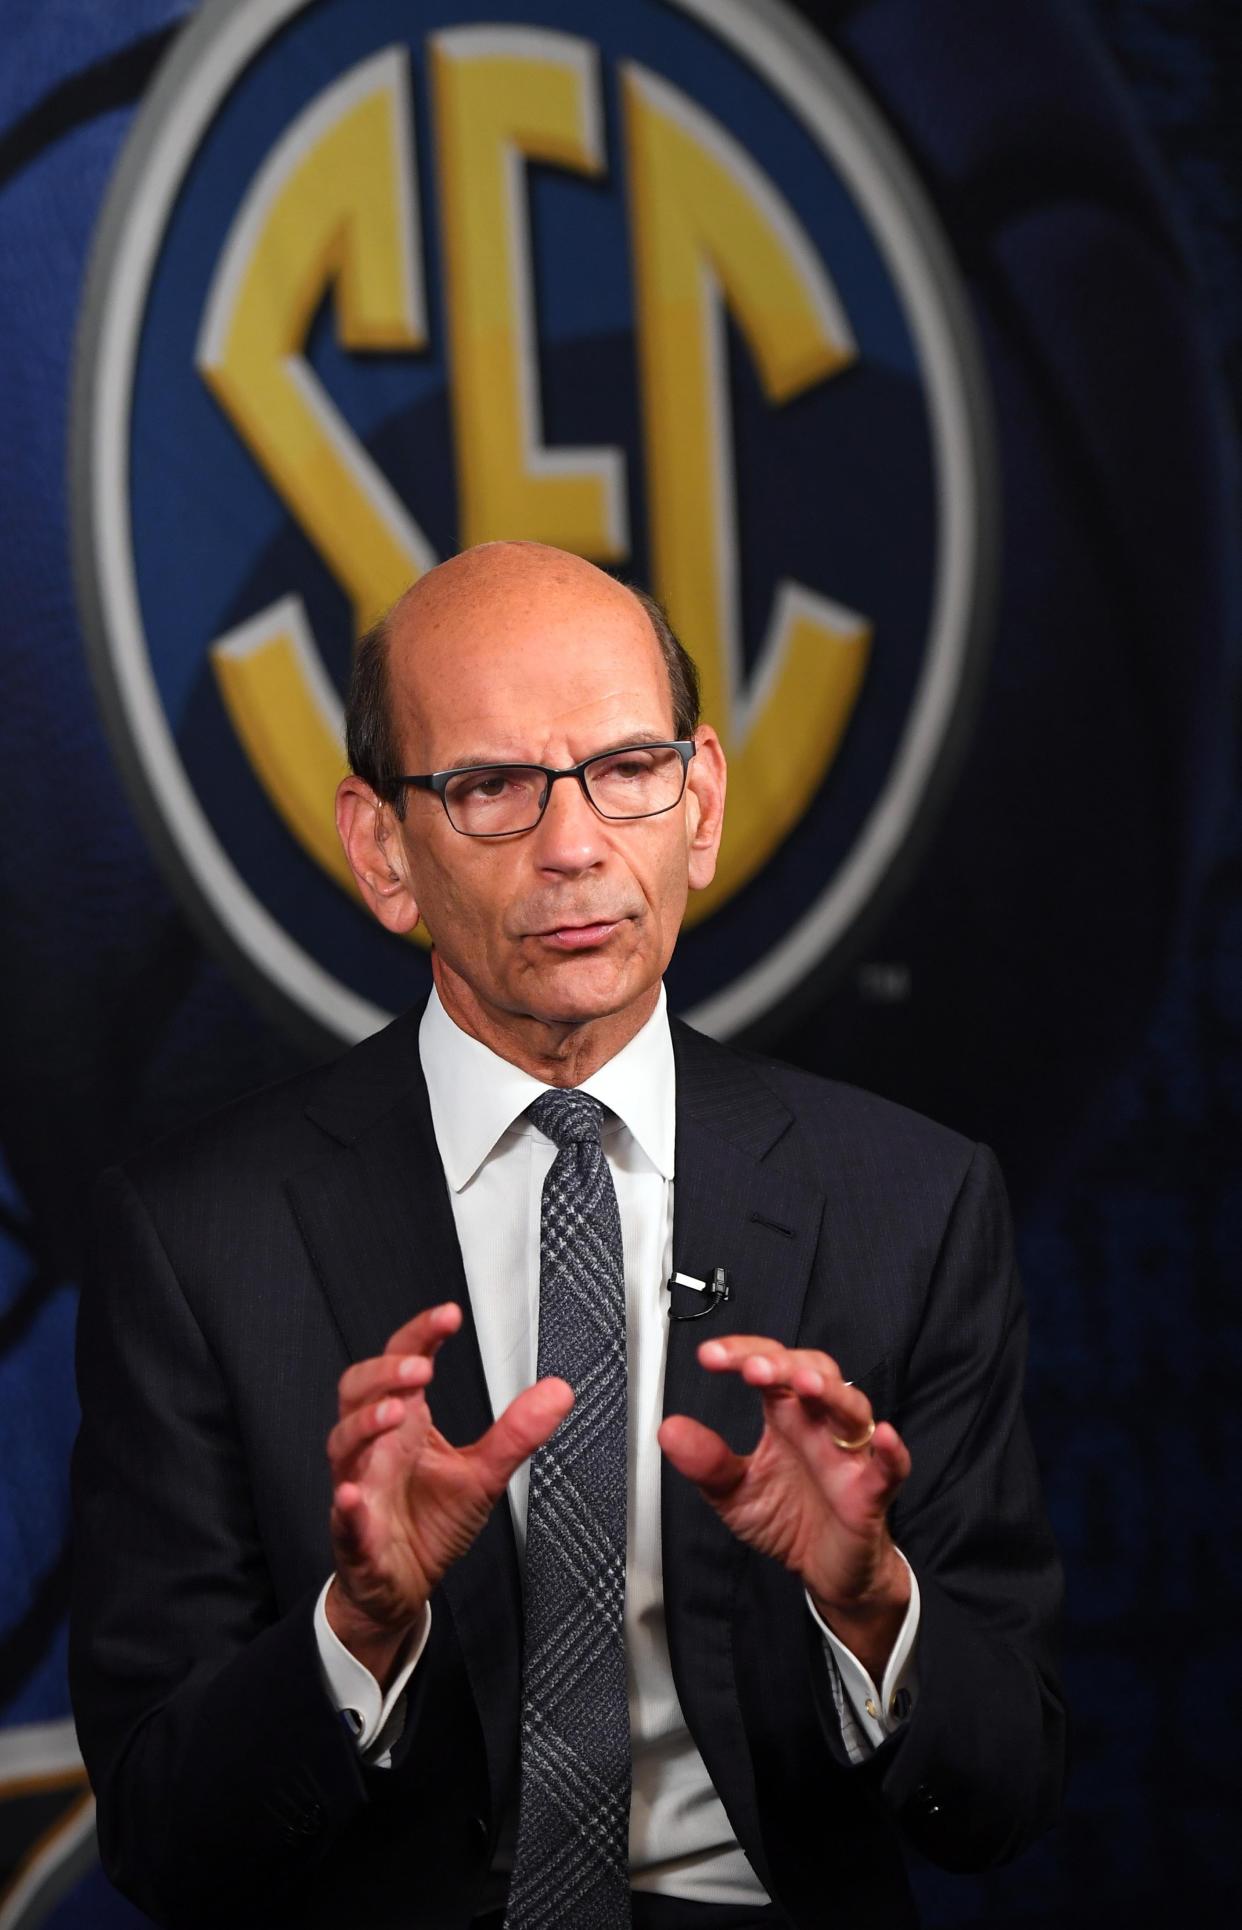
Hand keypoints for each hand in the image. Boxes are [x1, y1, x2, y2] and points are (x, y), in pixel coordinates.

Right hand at [326, 1303, 572, 1680]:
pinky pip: (342, 1518)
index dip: (420, 1336)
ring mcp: (358, 1487)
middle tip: (422, 1368)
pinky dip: (346, 1506)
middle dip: (385, 1373)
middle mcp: (375, 1448)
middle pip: (358, 1391)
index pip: (403, 1364)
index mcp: (405, 1424)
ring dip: (364, 1424)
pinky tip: (351, 1496)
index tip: (449, 1315)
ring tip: (395, 1412)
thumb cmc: (430, 1522)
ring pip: (343, 1444)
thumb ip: (516, 1433)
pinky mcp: (354, 1536)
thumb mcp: (483, 1475)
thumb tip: (558, 1390)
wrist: (402, 1584)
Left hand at [658, 1336, 911, 1681]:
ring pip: (851, 1409)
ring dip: (831, 1393)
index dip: (744, 1353)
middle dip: (785, 1365)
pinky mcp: (871, 1493)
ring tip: (807, 1385)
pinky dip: (891, 1451)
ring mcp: (849, 1455)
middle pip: (814, 1373)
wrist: (826, 1570)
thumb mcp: (734, 1492)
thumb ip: (706, 1462)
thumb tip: (669, 1430)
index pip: (769, 1366)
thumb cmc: (788, 1518)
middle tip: (754, 1369)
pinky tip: (884, 1436)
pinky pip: (889, 1467)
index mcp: (786, 1415)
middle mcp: (819, 1425)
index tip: (711, 1356)